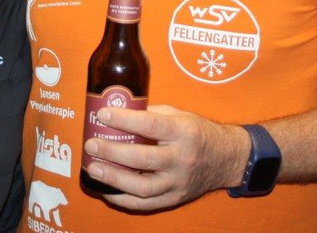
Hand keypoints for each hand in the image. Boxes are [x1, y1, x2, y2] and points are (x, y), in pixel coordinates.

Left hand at [82, 105, 248, 210]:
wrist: (225, 159)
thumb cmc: (197, 132)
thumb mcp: (179, 115)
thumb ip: (152, 115)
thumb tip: (119, 112)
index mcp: (183, 132)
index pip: (150, 125)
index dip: (124, 120)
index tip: (103, 114)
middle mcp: (181, 158)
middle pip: (143, 158)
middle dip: (113, 151)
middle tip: (91, 144)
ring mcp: (178, 182)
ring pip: (143, 187)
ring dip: (114, 179)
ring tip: (94, 169)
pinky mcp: (175, 198)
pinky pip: (145, 204)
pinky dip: (123, 199)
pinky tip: (106, 190)